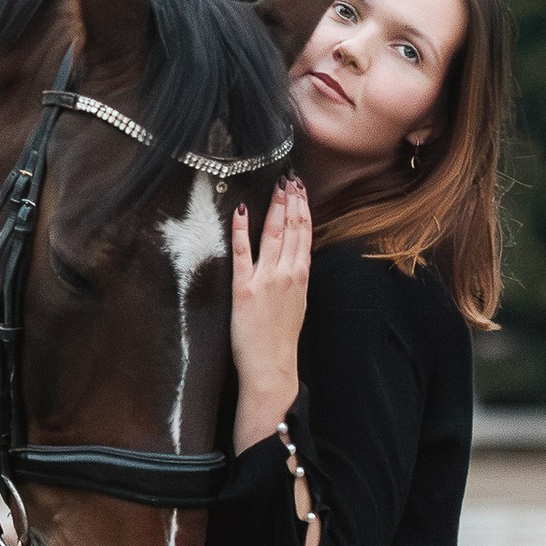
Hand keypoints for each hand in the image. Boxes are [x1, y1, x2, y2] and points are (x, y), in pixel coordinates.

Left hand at [230, 176, 311, 458]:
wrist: (272, 366)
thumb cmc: (281, 339)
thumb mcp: (296, 303)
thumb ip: (294, 278)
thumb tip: (292, 258)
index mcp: (301, 276)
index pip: (305, 234)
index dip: (302, 208)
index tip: (300, 189)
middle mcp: (288, 273)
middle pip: (291, 228)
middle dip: (290, 200)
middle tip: (288, 178)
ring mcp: (267, 279)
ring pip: (273, 235)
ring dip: (274, 208)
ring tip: (274, 186)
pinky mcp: (244, 288)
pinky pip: (242, 253)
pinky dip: (242, 231)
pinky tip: (241, 212)